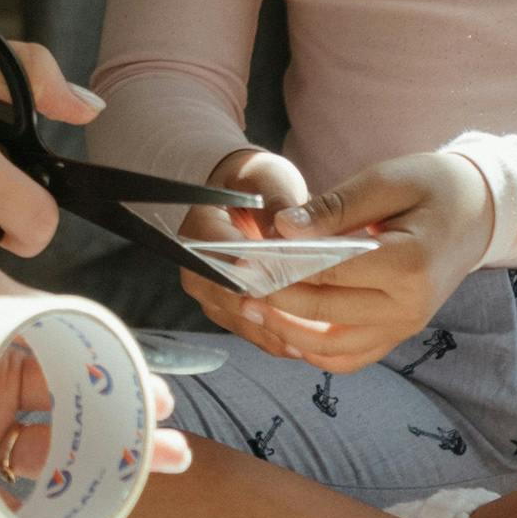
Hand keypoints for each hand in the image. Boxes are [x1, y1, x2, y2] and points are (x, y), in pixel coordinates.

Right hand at [174, 146, 314, 357]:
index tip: (278, 279)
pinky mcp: (229, 312)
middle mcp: (197, 267)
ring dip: (278, 329)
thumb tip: (283, 233)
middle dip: (269, 307)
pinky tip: (314, 339)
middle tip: (310, 317)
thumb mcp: (269, 179)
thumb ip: (276, 201)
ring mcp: (212, 294)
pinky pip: (255, 332)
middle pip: (228, 298)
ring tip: (319, 333)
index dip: (248, 271)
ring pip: (243, 321)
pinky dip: (282, 337)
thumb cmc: (258, 185)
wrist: (247, 200)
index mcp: (198, 230)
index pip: (218, 257)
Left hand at [196, 150, 495, 376]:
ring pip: (332, 349)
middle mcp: (409, 307)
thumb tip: (283, 229)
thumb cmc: (431, 187)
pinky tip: (284, 327)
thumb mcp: (384, 180)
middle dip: (274, 300)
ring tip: (250, 308)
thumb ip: (334, 207)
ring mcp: (405, 327)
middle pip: (325, 313)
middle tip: (233, 284)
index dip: (281, 268)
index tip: (241, 260)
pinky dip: (313, 349)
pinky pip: (348, 357)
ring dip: (287, 333)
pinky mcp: (397, 334)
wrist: (477, 213)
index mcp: (409, 264)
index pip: (329, 274)